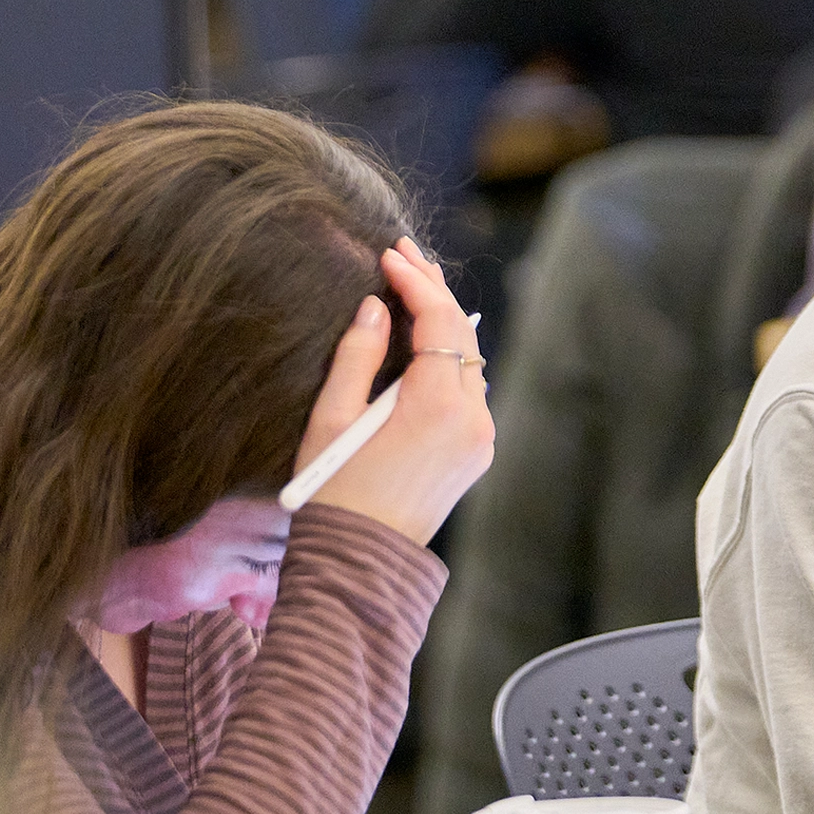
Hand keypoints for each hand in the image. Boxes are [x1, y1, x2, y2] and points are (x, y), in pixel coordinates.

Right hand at [300, 239, 495, 545]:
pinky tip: (427, 339)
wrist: (361, 560)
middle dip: (434, 290)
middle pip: (462, 335)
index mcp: (435, 406)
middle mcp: (471, 418)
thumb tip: (375, 306)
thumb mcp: (332, 417)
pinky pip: (469, 389)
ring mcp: (480, 437)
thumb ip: (357, 355)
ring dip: (444, 323)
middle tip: (405, 254)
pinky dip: (450, 358)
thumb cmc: (333, 491)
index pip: (438, 322)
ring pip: (470, 361)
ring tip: (415, 285)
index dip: (415, 283)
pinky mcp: (478, 451)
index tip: (390, 254)